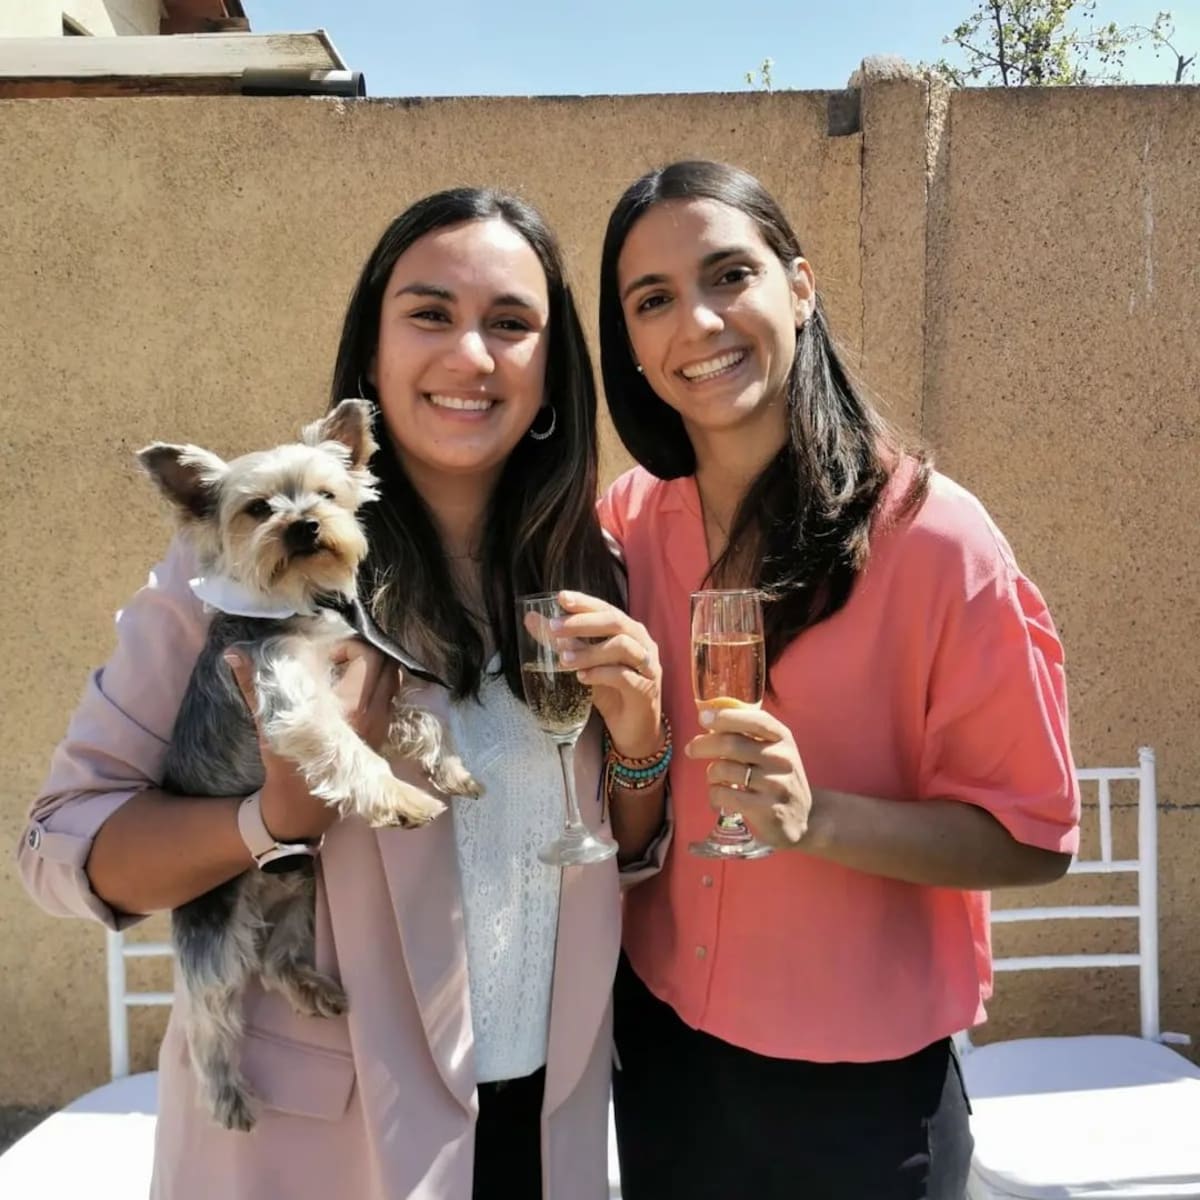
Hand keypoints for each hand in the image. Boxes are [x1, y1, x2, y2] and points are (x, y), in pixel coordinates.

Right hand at [224, 640, 400, 842]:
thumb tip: (234, 654)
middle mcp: (373, 713)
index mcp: (349, 707)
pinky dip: (381, 686)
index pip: (367, 656)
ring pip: (394, 680)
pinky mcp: (383, 734)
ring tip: (349, 669)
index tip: (327, 653)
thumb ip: (255, 685)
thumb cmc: (286, 763)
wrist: (304, 806)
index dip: (348, 645)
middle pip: (387, 663)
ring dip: (376, 668)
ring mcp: (382, 724)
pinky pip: (392, 698)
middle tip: (340, 656)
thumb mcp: (269, 722)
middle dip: (366, 652)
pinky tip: (356, 689)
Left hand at [548, 591, 663, 759]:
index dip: (585, 602)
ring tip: (563, 659)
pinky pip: (624, 676)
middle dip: (583, 623)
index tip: (561, 597)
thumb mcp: (583, 665)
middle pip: (615, 622)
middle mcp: (641, 643)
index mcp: (628, 631)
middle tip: (554, 628)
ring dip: (589, 651)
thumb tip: (531, 619)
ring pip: (621, 647)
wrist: (633, 729)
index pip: (606, 609)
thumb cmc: (610, 691)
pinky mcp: (646, 689)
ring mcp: (647, 665)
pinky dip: (601, 674)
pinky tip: (582, 678)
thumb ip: (562, 642)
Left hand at [685, 704, 812, 848]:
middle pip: (732, 744)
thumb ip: (748, 735)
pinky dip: (714, 796)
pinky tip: (718, 799)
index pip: (756, 720)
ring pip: (724, 770)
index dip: (727, 717)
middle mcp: (782, 759)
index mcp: (783, 739)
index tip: (703, 718)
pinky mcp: (767, 810)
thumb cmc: (776, 779)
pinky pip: (725, 795)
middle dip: (704, 745)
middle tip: (691, 749)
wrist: (802, 819)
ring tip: (715, 780)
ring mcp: (776, 785)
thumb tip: (708, 718)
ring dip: (711, 775)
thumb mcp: (772, 752)